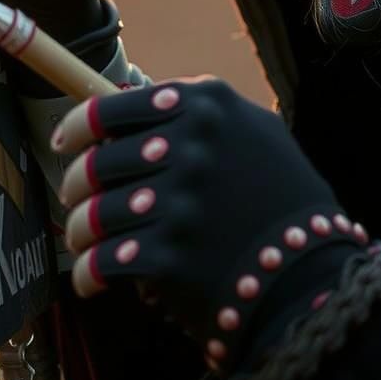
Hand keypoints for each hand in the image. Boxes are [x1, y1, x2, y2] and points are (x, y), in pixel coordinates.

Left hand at [51, 78, 369, 368]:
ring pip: (91, 214)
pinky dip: (90, 274)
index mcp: (205, 104)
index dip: (79, 126)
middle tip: (77, 199)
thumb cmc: (281, 193)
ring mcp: (180, 199)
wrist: (312, 265)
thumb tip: (128, 100)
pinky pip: (102, 262)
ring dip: (80, 232)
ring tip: (84, 242)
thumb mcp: (252, 129)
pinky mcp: (170, 254)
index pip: (111, 107)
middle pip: (96, 163)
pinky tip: (93, 280)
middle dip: (77, 186)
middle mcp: (190, 145)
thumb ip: (197, 111)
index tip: (67, 141)